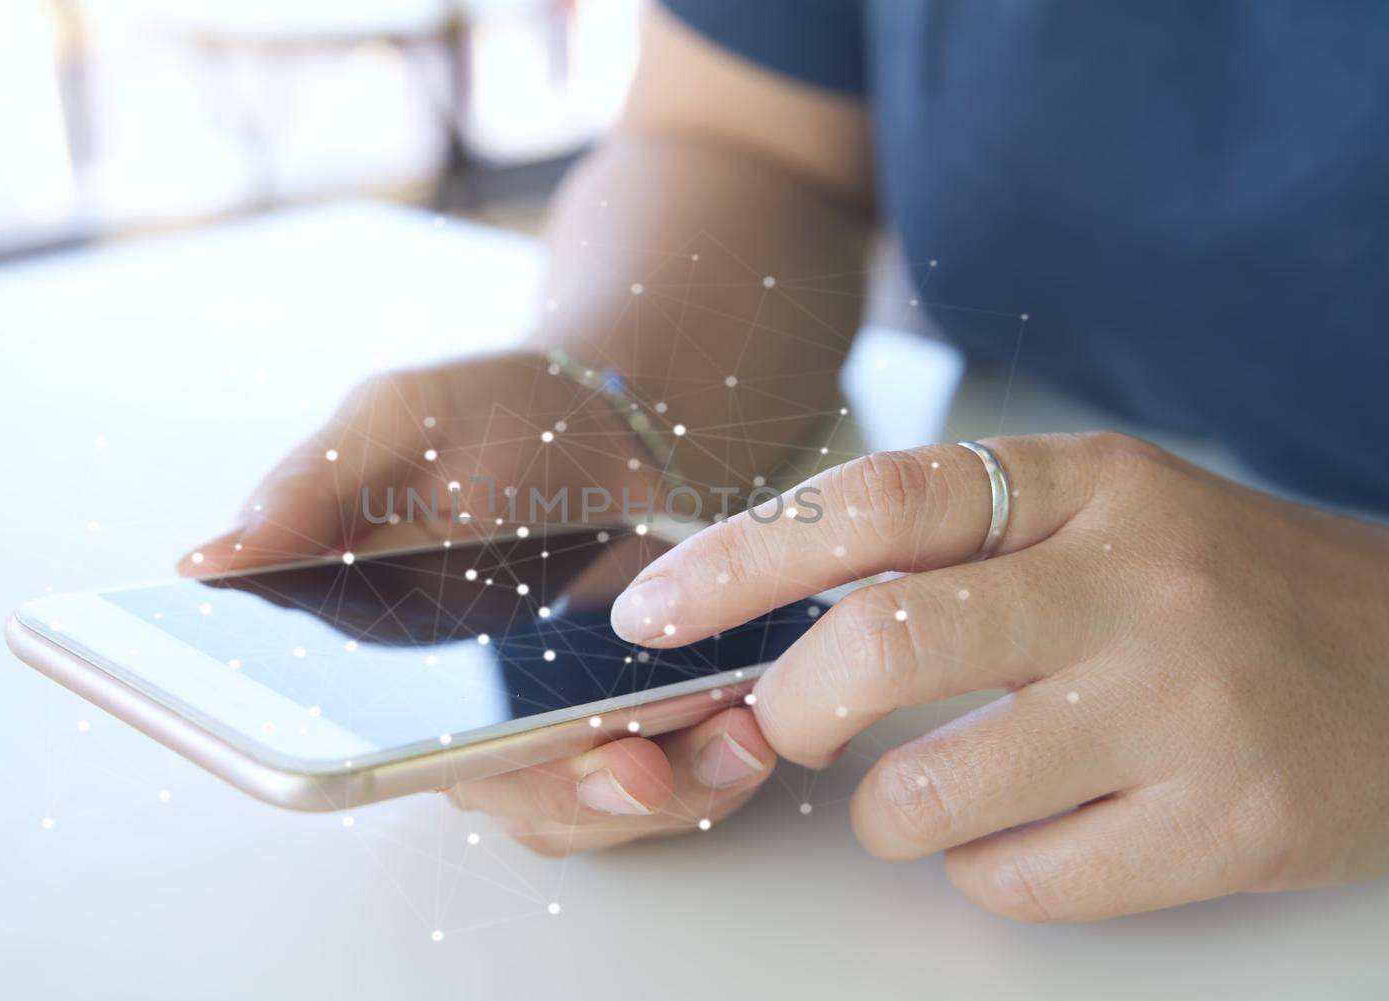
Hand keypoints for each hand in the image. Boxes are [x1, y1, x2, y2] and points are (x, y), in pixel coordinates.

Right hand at [179, 349, 779, 851]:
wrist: (604, 415)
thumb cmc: (486, 415)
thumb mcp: (394, 420)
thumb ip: (309, 488)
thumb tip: (202, 560)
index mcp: (383, 659)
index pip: (389, 752)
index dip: (450, 770)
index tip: (499, 756)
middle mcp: (459, 713)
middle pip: (510, 799)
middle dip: (583, 792)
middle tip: (643, 762)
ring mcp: (547, 723)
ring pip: (594, 806)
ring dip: (669, 788)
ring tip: (734, 735)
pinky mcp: (628, 718)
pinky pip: (664, 777)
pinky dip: (710, 762)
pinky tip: (749, 721)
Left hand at [609, 432, 1388, 919]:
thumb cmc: (1227, 592)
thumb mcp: (1108, 518)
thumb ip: (962, 544)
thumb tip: (777, 600)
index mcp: (1091, 486)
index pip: (877, 502)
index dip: (743, 560)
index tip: (658, 611)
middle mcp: (1138, 582)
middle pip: (885, 642)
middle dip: (792, 705)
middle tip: (784, 728)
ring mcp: (1185, 708)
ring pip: (933, 789)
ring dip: (884, 811)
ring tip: (916, 795)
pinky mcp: (1224, 827)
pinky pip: (1020, 879)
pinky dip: (977, 870)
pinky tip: (1015, 835)